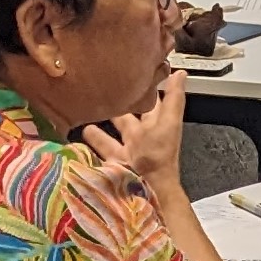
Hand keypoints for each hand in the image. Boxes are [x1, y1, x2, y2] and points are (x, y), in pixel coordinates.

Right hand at [82, 70, 186, 190]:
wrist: (148, 190)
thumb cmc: (160, 155)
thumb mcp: (169, 122)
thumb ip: (173, 99)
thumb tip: (181, 72)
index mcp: (156, 124)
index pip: (152, 101)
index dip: (146, 88)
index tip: (134, 70)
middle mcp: (141, 136)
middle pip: (128, 116)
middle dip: (119, 103)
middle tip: (106, 88)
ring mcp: (127, 150)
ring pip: (112, 133)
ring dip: (101, 122)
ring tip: (88, 109)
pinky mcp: (113, 162)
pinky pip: (101, 150)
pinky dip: (90, 142)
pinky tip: (79, 131)